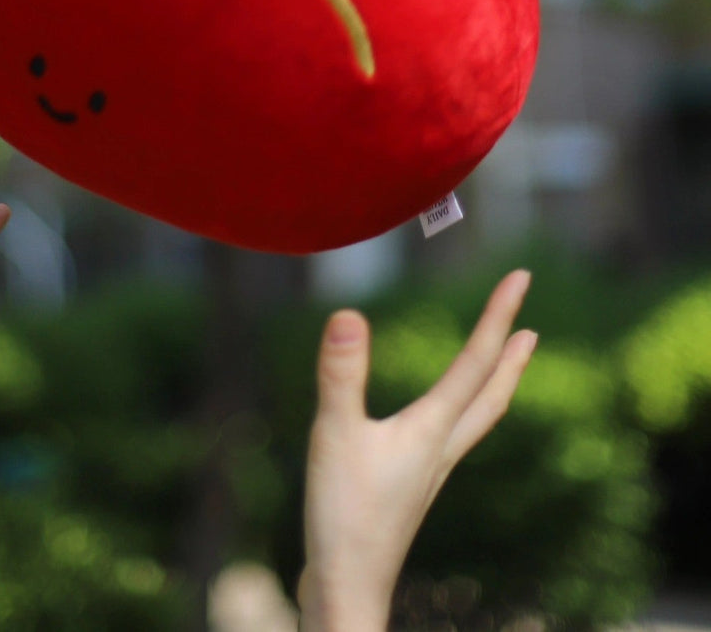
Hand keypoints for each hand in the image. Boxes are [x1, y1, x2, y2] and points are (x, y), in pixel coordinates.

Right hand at [299, 270, 536, 631]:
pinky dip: (461, 413)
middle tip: (532, 325)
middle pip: (489, 396)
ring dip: (494, 385)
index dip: (498, 315)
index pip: (475, 361)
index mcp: (433, 429)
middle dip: (511, 358)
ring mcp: (427, 472)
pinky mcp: (409, 490)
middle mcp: (440, 448)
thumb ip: (342, 375)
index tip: (521, 276)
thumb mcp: (335, 436)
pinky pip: (449, 437)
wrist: (345, 592)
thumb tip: (349, 314)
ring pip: (474, 419)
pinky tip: (437, 422)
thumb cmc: (343, 517)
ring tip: (506, 365)